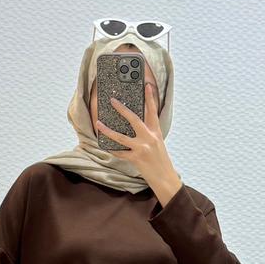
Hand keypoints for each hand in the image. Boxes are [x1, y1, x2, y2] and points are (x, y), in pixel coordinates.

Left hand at [96, 88, 182, 205]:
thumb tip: (134, 125)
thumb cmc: (161, 161)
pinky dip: (112, 149)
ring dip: (108, 130)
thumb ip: (148, 134)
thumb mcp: (158, 144)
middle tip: (113, 100)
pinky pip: (120, 152)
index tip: (147, 85)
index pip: (153, 111)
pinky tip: (105, 146)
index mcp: (156, 132)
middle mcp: (149, 138)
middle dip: (122, 109)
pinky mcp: (136, 159)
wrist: (166, 178)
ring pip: (121, 137)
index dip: (150, 97)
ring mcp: (142, 148)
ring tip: (98, 123)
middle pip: (134, 119)